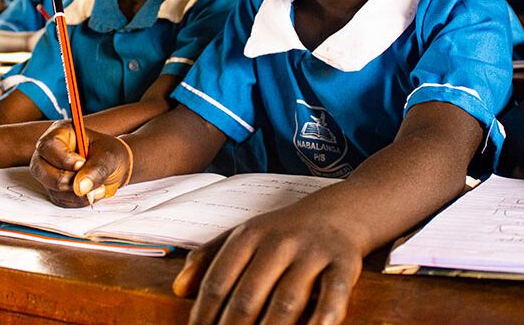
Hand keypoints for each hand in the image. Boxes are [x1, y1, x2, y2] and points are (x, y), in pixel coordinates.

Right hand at [29, 120, 131, 207]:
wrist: (116, 168)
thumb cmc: (110, 154)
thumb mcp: (109, 156)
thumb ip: (96, 169)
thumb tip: (80, 187)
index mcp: (61, 133)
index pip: (49, 145)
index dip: (63, 158)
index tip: (81, 164)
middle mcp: (50, 152)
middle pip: (40, 168)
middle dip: (65, 180)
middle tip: (87, 180)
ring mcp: (49, 171)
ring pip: (50, 187)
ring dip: (77, 193)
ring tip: (97, 185)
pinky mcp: (53, 189)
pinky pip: (60, 199)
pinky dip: (78, 200)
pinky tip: (90, 191)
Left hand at [173, 198, 364, 324]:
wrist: (341, 211)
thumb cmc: (284, 231)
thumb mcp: (245, 234)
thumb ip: (208, 257)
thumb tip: (179, 289)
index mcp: (249, 235)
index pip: (217, 281)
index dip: (203, 316)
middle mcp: (279, 242)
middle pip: (248, 296)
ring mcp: (312, 253)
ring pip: (286, 302)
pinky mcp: (344, 264)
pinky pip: (332, 298)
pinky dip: (320, 322)